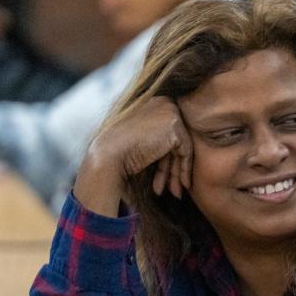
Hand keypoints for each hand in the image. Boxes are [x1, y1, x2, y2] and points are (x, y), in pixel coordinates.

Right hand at [74, 96, 192, 216]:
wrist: (109, 154)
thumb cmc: (120, 151)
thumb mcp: (144, 140)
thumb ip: (160, 139)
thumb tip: (176, 152)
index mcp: (154, 101)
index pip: (169, 134)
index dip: (168, 160)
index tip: (167, 181)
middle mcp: (164, 101)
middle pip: (178, 141)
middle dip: (174, 169)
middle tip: (174, 190)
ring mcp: (170, 111)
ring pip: (183, 147)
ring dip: (178, 173)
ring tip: (176, 193)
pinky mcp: (175, 124)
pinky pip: (186, 150)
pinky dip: (184, 169)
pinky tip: (182, 185)